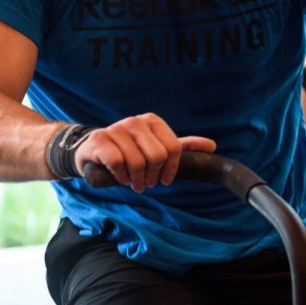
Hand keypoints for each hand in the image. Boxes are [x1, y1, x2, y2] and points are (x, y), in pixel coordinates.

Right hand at [74, 113, 215, 191]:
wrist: (93, 151)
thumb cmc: (130, 151)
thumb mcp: (157, 147)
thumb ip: (183, 146)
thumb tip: (212, 146)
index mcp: (153, 121)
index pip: (173, 148)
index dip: (171, 169)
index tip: (165, 180)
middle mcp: (136, 122)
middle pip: (157, 156)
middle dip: (153, 176)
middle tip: (147, 184)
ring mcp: (116, 128)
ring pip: (137, 162)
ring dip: (136, 179)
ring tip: (133, 182)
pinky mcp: (100, 140)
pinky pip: (117, 163)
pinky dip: (120, 176)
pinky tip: (120, 177)